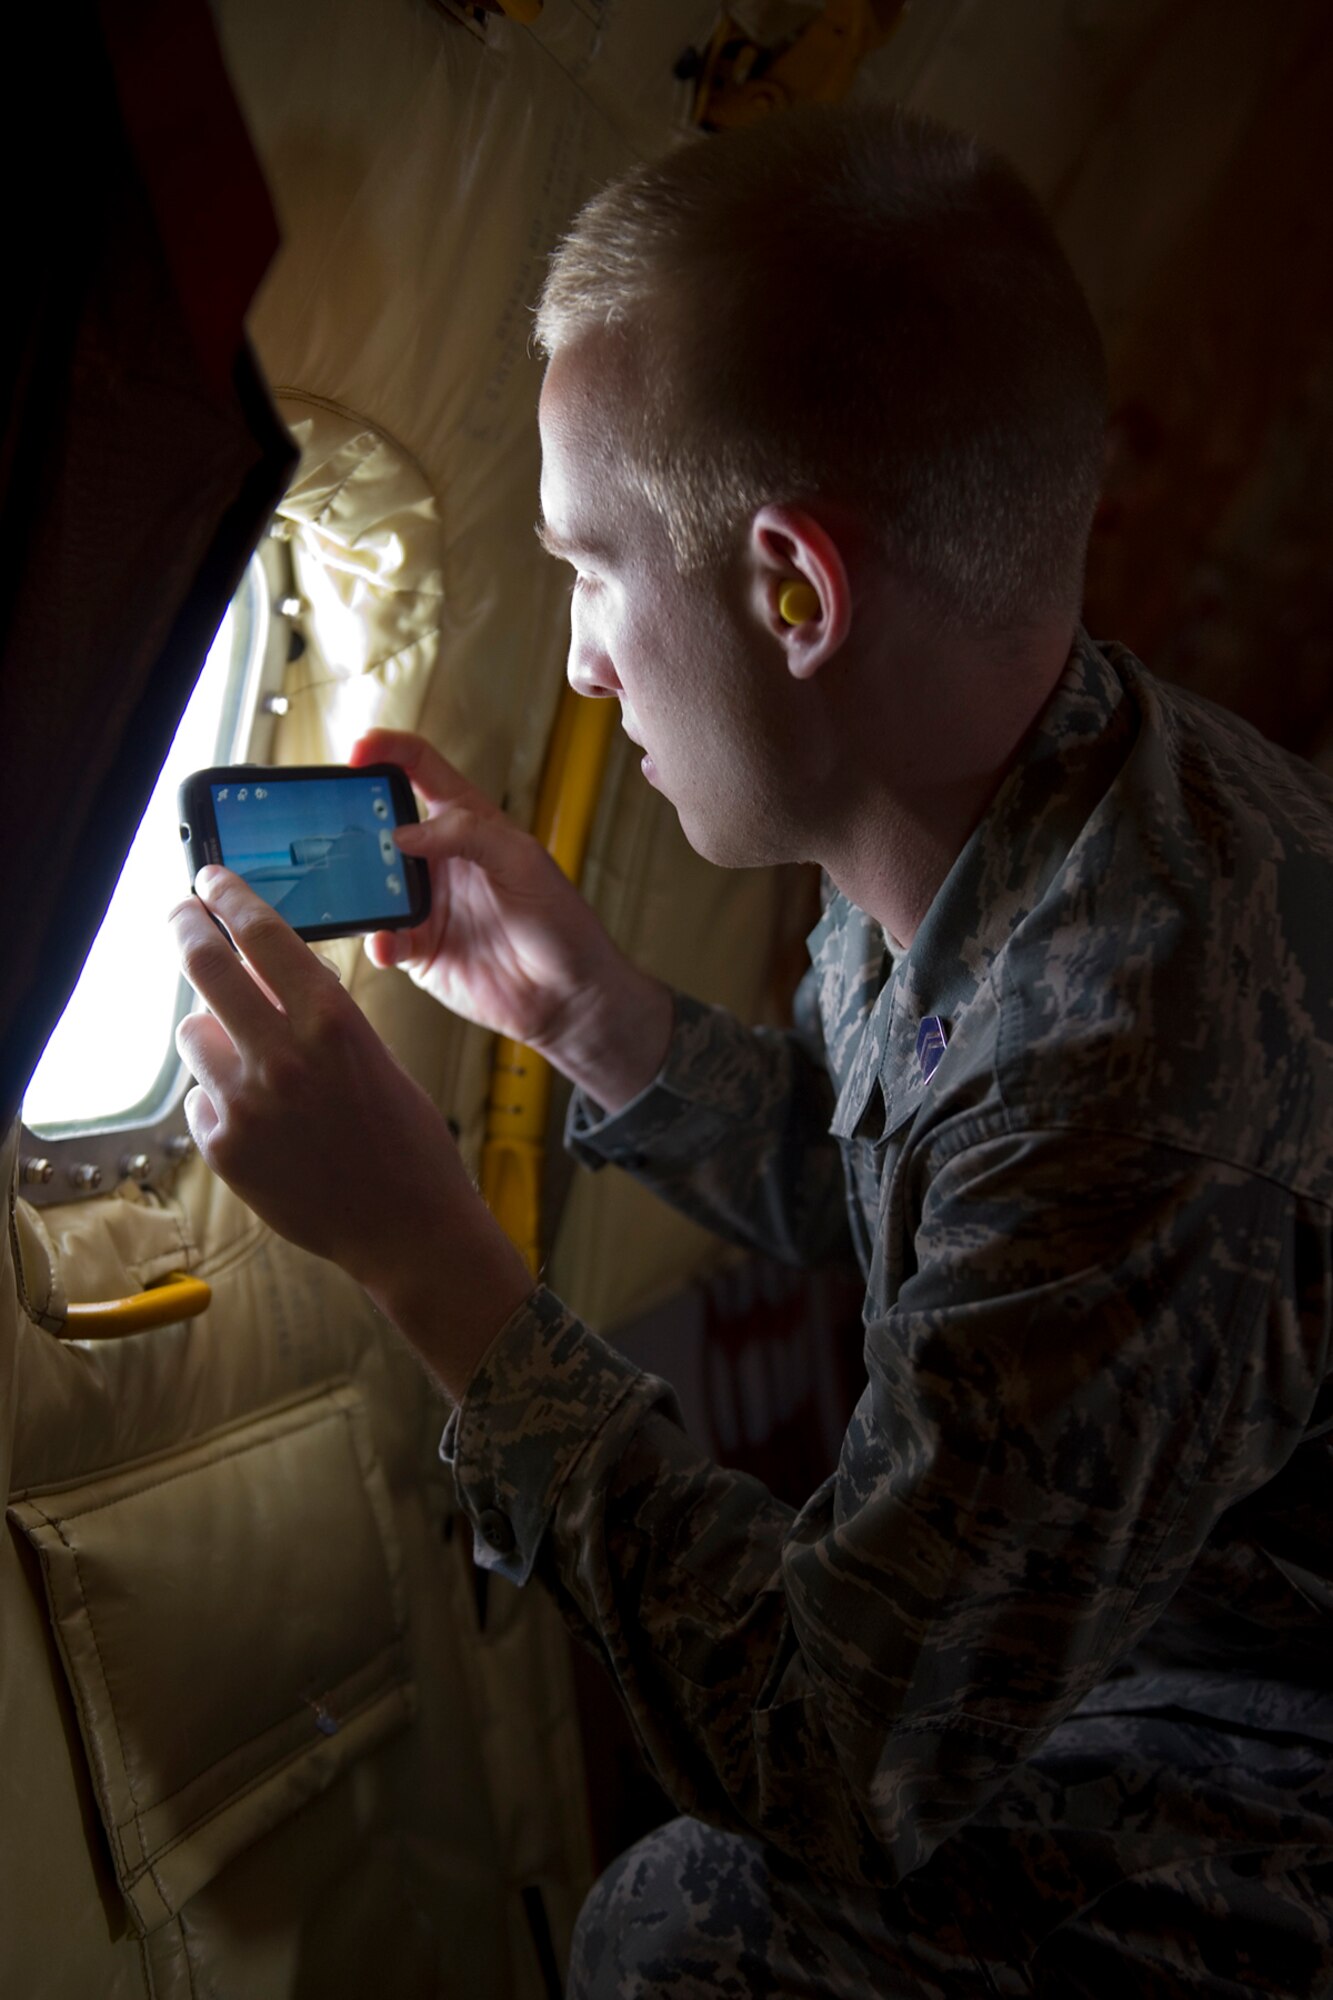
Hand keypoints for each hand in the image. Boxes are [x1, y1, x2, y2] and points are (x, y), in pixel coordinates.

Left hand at [170, 868, 531, 1393]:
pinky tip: (263, 1121)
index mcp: (331, 1021)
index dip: (227, 896)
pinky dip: (220, 1098)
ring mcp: (246, 1104)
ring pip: (192, 1035)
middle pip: (203, 966)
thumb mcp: (372, 1053)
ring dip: (213, 1035)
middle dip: (186, 930)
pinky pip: (199, 1097)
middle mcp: (282, 1055)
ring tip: (253, 1064)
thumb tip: (254, 965)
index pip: (260, 933)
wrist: (408, 1227)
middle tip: (182, 918)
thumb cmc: (403, 1138)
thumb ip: (312, 1011)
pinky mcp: (224, 1148)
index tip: (210, 879)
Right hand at [351, 729, 671, 1108]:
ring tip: (346, 888)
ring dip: (354, 884)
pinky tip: (386, 945)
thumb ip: (467, 834)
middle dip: (351, 818)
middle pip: (379, 823)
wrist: (567, 995)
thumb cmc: (558, 920)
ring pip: (369, 883)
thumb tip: (403, 833)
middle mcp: (438, 858)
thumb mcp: (522, 860)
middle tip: (329, 824)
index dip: (387, 751)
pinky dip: (378, 941)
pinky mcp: (418, 949)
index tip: (356, 753)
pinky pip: (383, 940)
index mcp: (466, 822)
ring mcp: (424, 904)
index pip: (419, 769)